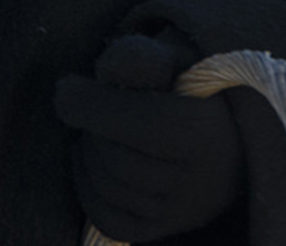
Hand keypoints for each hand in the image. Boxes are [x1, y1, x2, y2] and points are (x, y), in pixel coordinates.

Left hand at [55, 29, 244, 241]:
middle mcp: (204, 182)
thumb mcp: (170, 61)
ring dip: (88, 154)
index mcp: (209, 133)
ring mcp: (184, 212)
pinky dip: (87, 189)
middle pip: (119, 159)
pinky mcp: (164, 229)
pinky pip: (109, 219)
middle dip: (92, 128)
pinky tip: (90, 160)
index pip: (145, 126)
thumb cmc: (183, 91)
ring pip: (110, 188)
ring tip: (97, 129)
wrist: (219, 138)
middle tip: (89, 106)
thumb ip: (140, 58)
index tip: (66, 87)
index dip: (94, 106)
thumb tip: (108, 71)